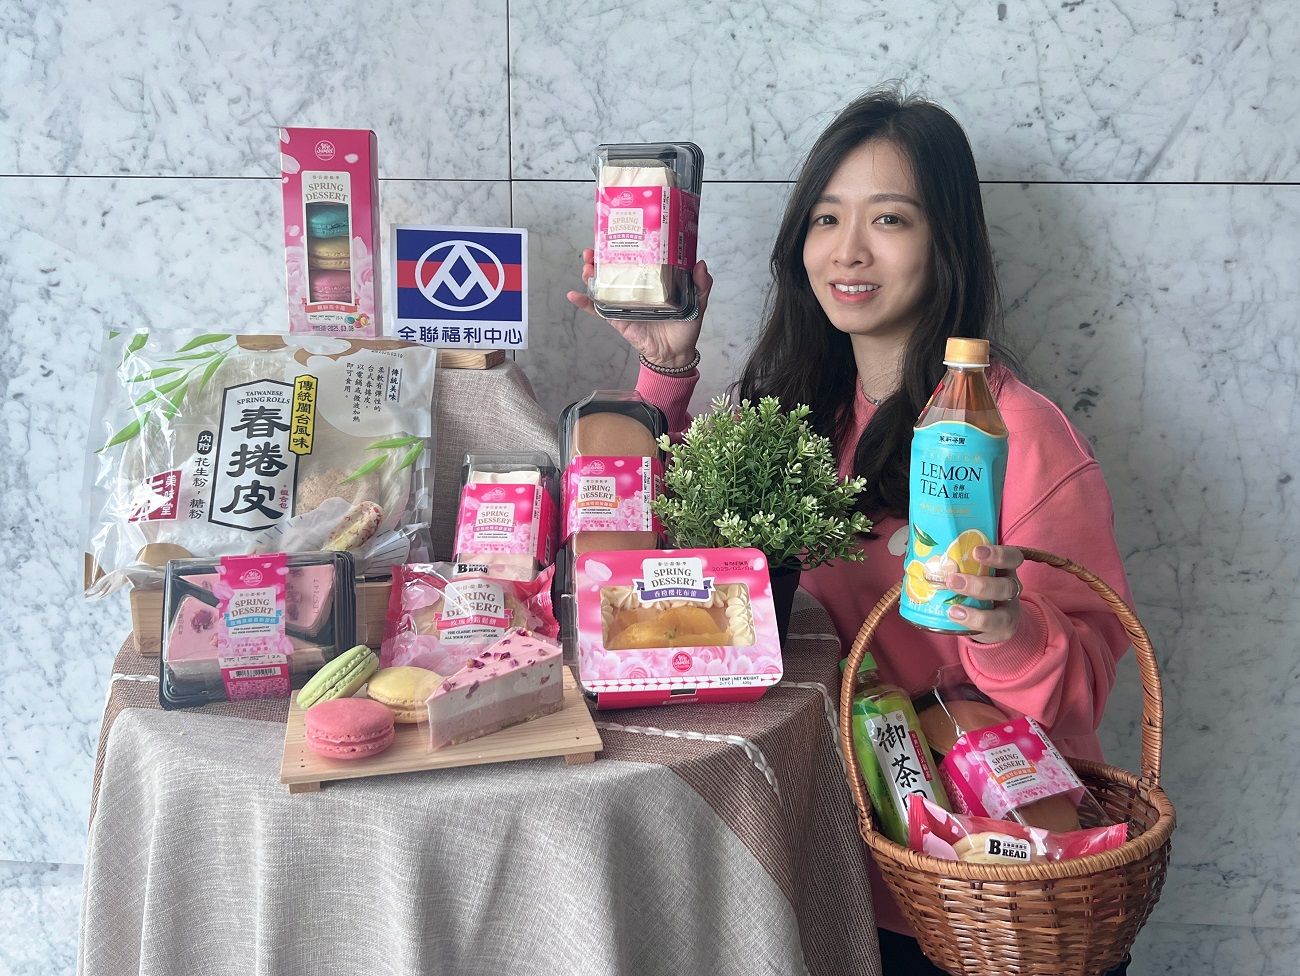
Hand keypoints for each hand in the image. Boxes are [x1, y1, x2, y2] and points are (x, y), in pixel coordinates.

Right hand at [565, 248, 711, 368]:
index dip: (624, 246)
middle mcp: (634, 288)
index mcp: (651, 280)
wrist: (676, 353)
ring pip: (602, 285)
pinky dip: (585, 303)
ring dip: (590, 274)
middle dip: (599, 257)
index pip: (636, 259)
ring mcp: (624, 302)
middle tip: (592, 250)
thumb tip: (700, 263)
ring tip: (586, 266)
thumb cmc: (685, 325)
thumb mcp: (697, 301)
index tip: (617, 234)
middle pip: (613, 268)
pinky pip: (597, 310)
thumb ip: (701, 284)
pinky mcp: (617, 318)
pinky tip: (573, 295)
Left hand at [945, 545, 1024, 643]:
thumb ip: (957, 563)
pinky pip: (991, 625)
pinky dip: (972, 620)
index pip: (1013, 557)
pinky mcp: (1002, 627)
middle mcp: (1011, 587)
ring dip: (975, 609)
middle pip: (1007, 585)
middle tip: (953, 580)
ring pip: (1001, 608)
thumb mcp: (974, 573)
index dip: (998, 554)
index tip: (976, 551)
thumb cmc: (977, 590)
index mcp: (1005, 568)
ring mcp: (1009, 609)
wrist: (995, 621)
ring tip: (952, 607)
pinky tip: (954, 615)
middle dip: (979, 584)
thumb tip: (921, 552)